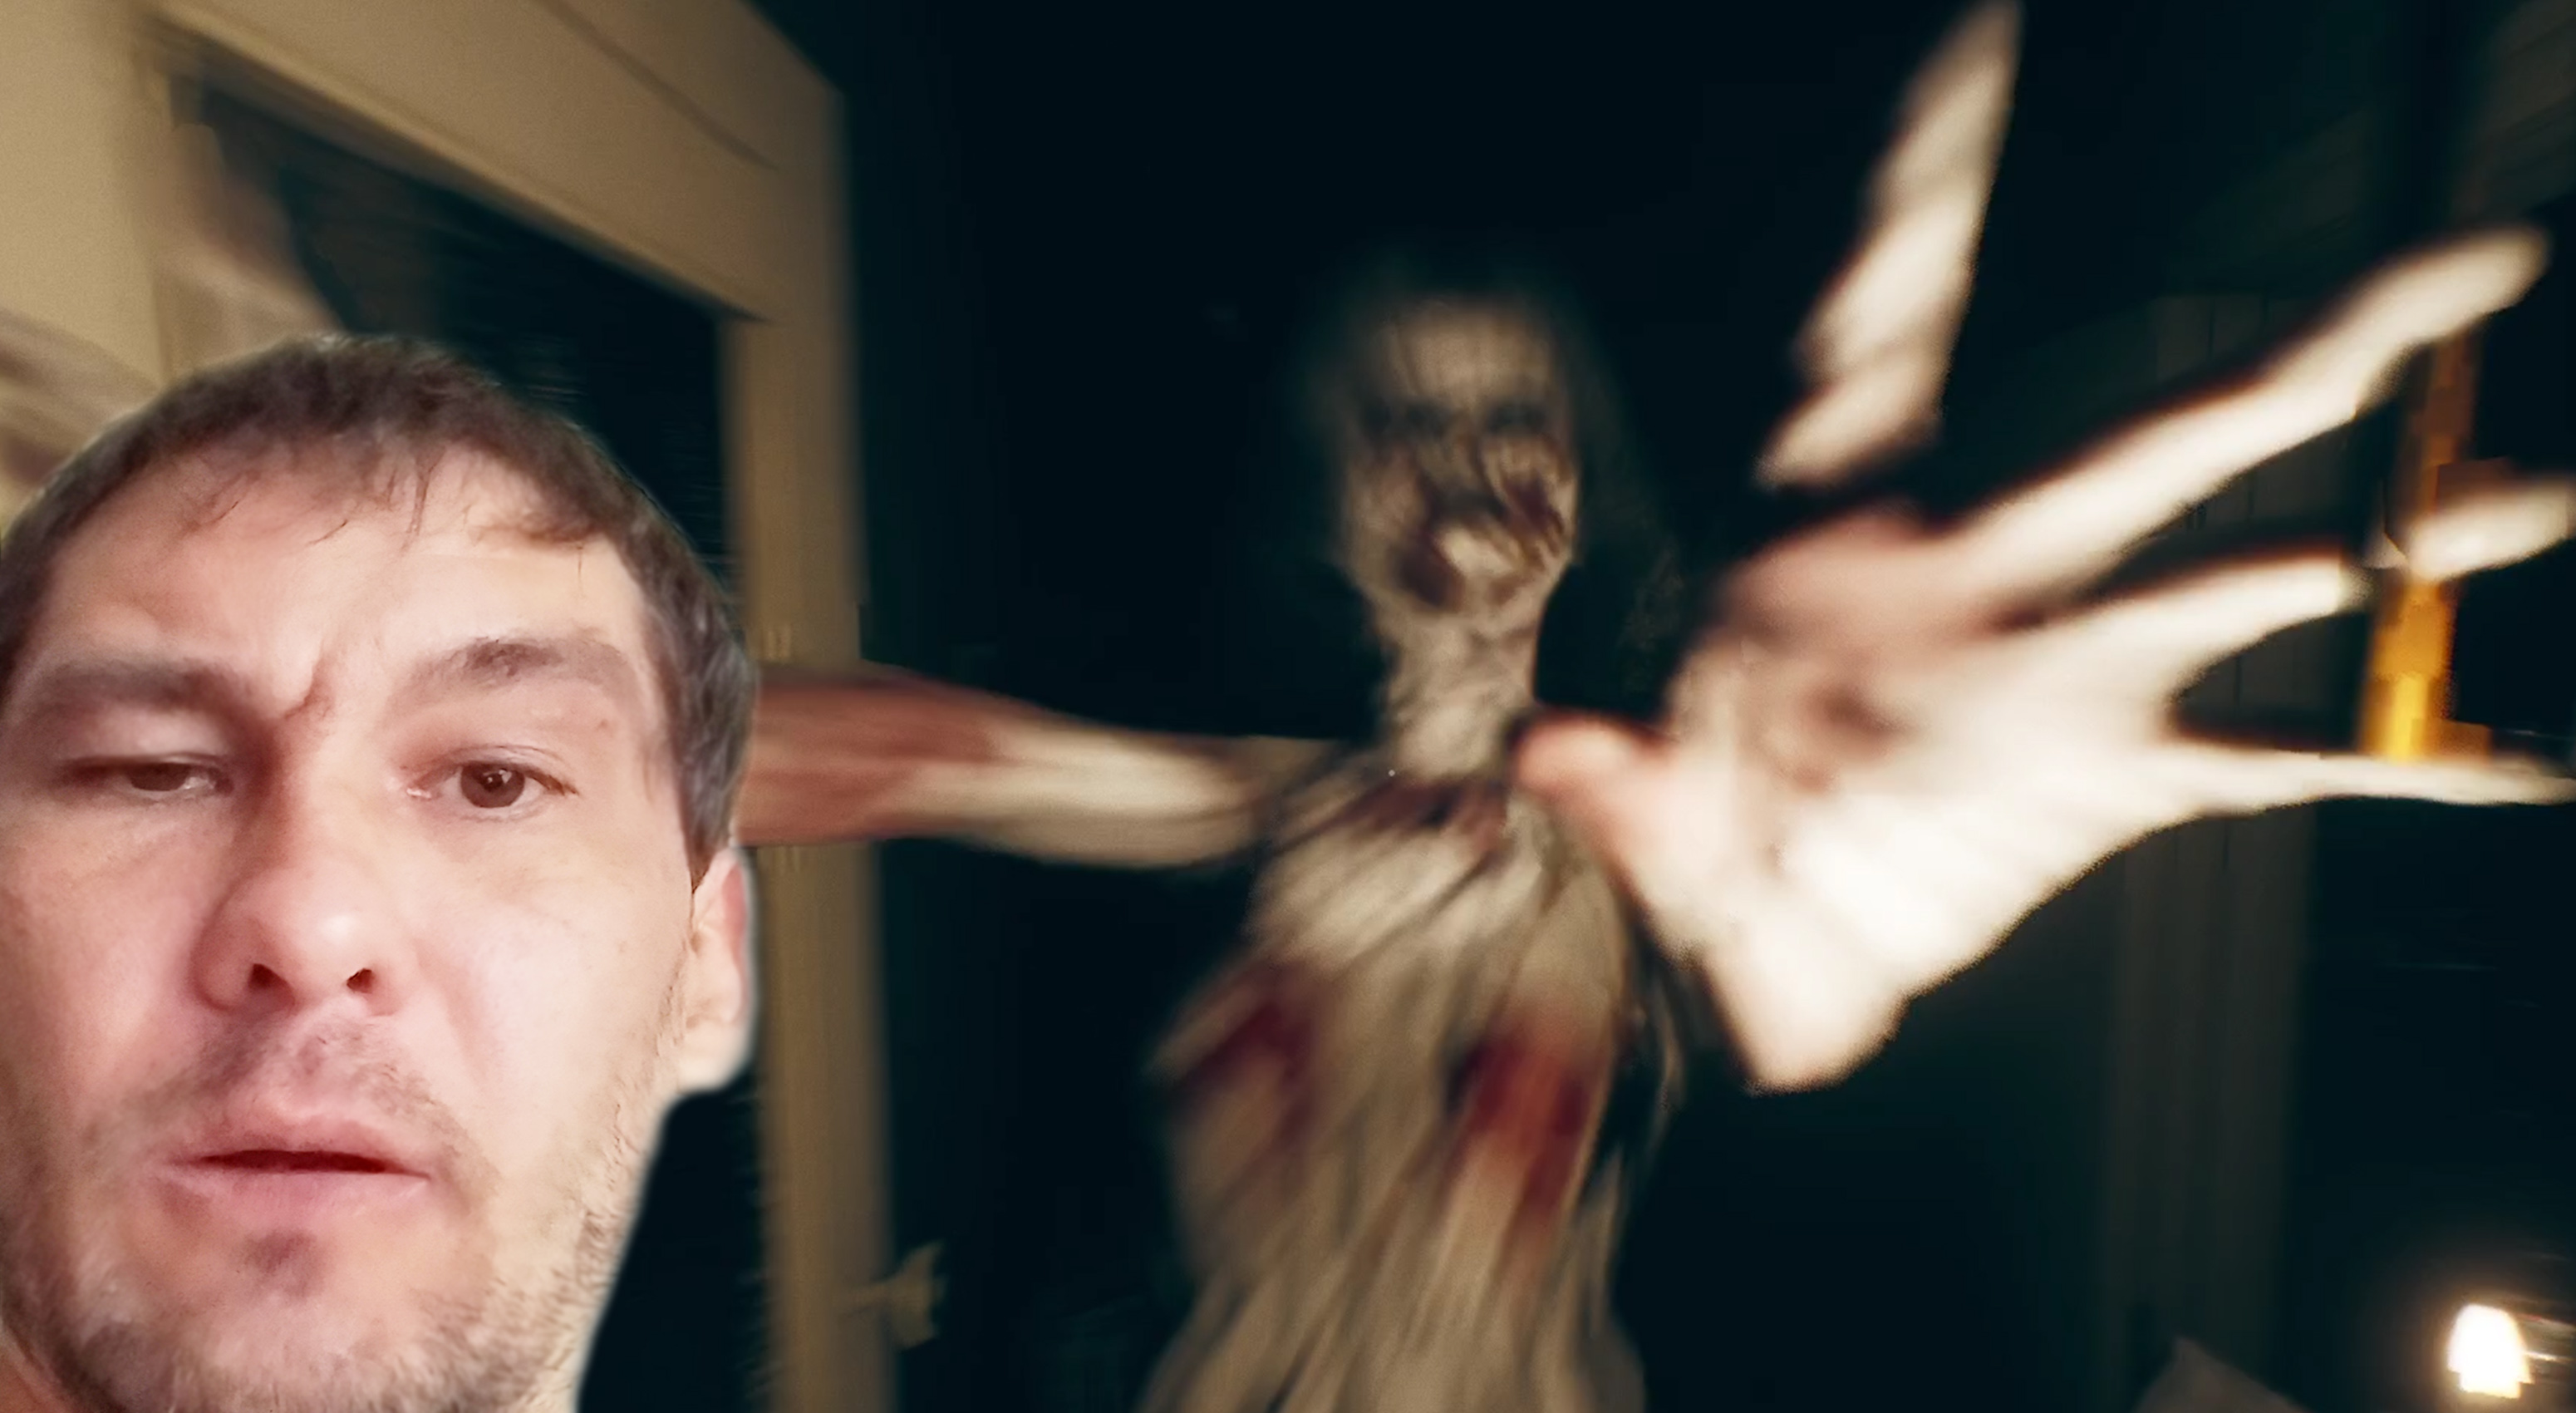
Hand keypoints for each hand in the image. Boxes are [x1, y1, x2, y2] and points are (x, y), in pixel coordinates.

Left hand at [1518, 232, 2575, 1092]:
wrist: (1751, 920)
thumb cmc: (1696, 818)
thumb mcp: (1639, 785)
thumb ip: (1613, 768)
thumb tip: (1555, 751)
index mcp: (1838, 522)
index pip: (1879, 328)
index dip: (1923, 196)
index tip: (1972, 45)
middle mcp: (1983, 566)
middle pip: (2161, 432)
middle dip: (2309, 349)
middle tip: (2465, 259)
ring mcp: (2064, 665)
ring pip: (2256, 576)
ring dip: (2403, 544)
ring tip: (2541, 499)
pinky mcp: (2110, 775)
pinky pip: (2270, 759)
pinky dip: (2387, 762)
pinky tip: (2517, 752)